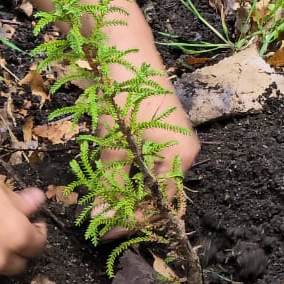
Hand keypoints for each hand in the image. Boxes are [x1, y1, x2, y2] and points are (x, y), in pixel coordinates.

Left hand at [95, 26, 199, 239]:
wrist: (125, 52)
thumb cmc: (125, 98)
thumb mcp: (115, 146)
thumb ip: (111, 185)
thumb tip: (102, 222)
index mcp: (181, 158)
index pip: (162, 207)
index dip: (133, 223)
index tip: (103, 231)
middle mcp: (184, 153)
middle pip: (160, 196)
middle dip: (130, 211)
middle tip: (98, 220)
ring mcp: (174, 142)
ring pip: (152, 181)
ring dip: (128, 194)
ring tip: (100, 202)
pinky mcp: (161, 132)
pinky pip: (149, 165)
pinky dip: (130, 176)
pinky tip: (110, 179)